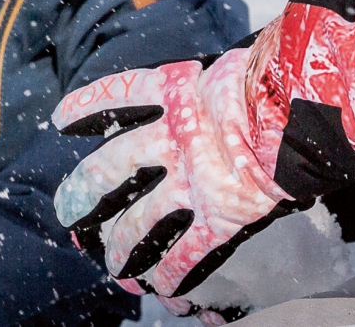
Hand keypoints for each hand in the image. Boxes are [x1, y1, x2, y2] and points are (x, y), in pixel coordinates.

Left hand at [51, 51, 295, 299]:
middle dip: (85, 189)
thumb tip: (228, 75)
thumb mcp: (234, 65)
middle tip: (66, 208)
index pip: (119, 95)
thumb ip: (218, 79)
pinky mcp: (218, 214)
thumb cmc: (272, 79)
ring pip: (143, 219)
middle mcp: (173, 139)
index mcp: (176, 93)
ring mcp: (192, 180)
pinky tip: (160, 289)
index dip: (88, 106)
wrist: (293, 109)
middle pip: (113, 166)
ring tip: (112, 265)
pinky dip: (171, 272)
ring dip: (122, 244)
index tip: (61, 119)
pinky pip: (187, 251)